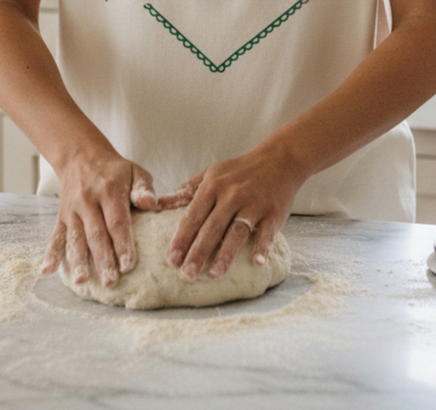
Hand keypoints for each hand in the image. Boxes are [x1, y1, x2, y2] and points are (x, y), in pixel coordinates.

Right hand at [40, 146, 157, 285]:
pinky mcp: (61, 216)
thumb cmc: (115, 170)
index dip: (122, 243)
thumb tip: (152, 204)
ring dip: (78, 261)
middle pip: (96, 234)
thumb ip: (143, 188)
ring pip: (75, 238)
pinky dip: (50, 254)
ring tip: (82, 282)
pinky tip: (47, 271)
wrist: (82, 156)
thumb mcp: (135, 171)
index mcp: (110, 191)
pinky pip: (55, 236)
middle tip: (110, 282)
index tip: (128, 265)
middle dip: (103, 259)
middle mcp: (89, 201)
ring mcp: (72, 210)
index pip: (117, 221)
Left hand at [159, 142, 302, 280]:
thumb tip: (157, 204)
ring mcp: (254, 204)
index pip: (193, 216)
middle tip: (186, 274)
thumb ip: (186, 191)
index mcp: (213, 186)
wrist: (278, 160)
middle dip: (198, 252)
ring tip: (214, 274)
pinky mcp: (273, 213)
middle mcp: (232, 195)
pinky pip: (267, 232)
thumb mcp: (210, 173)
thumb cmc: (239, 171)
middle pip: (212, 228)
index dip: (182, 238)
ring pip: (237, 232)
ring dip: (225, 254)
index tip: (171, 259)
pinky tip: (256, 262)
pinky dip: (262, 247)